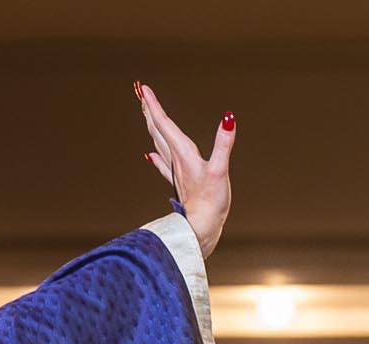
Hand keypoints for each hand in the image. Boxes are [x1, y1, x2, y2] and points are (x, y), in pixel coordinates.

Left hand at [134, 81, 233, 259]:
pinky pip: (164, 164)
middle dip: (149, 110)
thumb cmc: (211, 202)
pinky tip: (150, 154)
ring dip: (152, 126)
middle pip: (157, 130)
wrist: (201, 229)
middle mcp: (176, 160)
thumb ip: (223, 143)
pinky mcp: (180, 183)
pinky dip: (157, 155)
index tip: (143, 89)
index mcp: (183, 153)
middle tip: (139, 93)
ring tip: (145, 113)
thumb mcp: (220, 170)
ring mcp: (176, 171)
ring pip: (159, 143)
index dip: (154, 105)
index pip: (164, 124)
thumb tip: (228, 118)